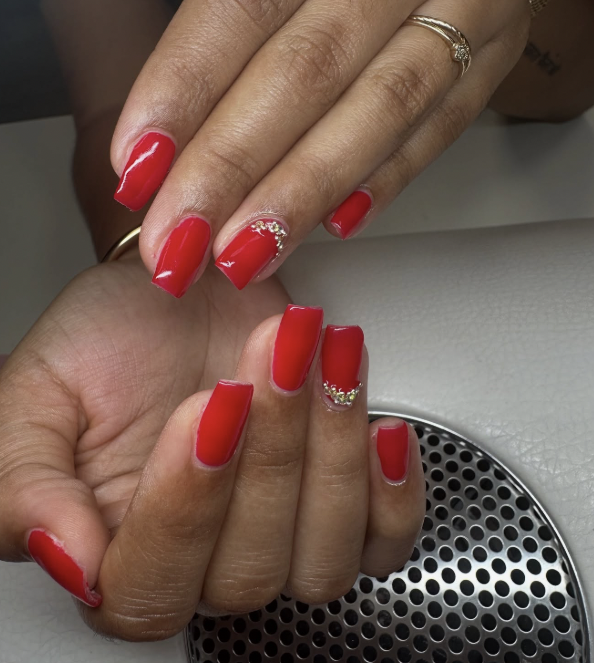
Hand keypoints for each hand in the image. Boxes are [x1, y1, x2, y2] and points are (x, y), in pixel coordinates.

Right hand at [0, 256, 423, 639]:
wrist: (182, 287)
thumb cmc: (110, 337)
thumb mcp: (36, 393)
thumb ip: (27, 484)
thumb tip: (69, 562)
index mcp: (117, 549)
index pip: (151, 584)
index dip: (189, 503)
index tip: (209, 405)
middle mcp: (201, 557)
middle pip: (249, 571)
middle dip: (271, 452)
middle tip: (272, 352)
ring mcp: (275, 532)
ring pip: (321, 558)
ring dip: (330, 452)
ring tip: (318, 354)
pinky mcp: (333, 502)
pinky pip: (382, 543)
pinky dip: (394, 493)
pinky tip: (380, 427)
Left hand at [110, 0, 531, 294]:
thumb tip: (183, 66)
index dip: (188, 82)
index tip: (140, 160)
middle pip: (310, 65)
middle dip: (233, 164)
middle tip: (180, 237)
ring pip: (379, 110)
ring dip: (301, 193)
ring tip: (241, 252)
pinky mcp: (505, 48)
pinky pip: (440, 129)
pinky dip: (381, 181)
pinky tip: (328, 224)